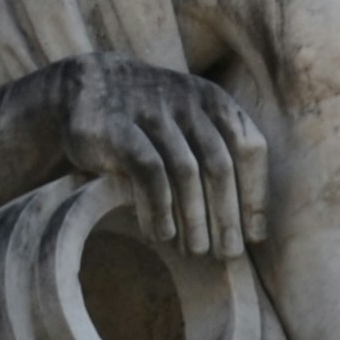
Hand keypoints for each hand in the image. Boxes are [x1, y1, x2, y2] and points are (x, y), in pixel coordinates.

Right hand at [55, 56, 273, 258]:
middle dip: (227, 215)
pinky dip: (159, 208)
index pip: (249, 148)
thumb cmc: (147, 117)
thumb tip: (243, 222)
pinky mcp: (117, 127)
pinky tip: (161, 233)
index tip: (254, 236)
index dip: (255, 195)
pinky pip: (148, 173)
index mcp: (214, 100)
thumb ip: (216, 152)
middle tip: (228, 253)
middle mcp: (187, 102)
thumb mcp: (189, 120)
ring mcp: (151, 111)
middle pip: (219, 165)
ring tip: (195, 250)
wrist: (84, 86)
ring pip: (186, 172)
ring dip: (195, 218)